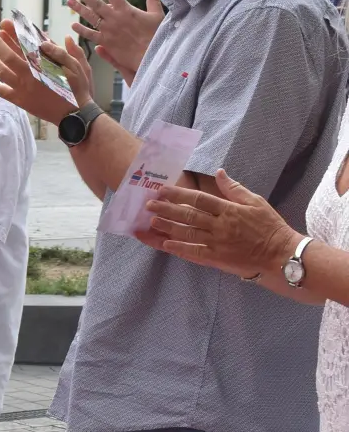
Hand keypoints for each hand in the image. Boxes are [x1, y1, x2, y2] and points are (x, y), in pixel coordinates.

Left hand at [0, 21, 93, 123]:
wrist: (74, 115)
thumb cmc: (78, 89)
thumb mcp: (79, 67)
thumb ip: (68, 52)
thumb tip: (63, 38)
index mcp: (45, 64)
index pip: (25, 44)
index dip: (14, 33)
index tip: (5, 24)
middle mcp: (31, 75)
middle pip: (9, 54)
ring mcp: (23, 88)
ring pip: (1, 70)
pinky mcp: (19, 100)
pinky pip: (0, 91)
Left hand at [68, 0, 161, 81]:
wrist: (151, 54)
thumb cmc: (156, 35)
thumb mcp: (156, 14)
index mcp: (126, 9)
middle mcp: (114, 18)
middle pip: (95, 3)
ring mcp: (108, 30)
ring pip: (90, 17)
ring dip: (78, 8)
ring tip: (69, 1)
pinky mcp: (106, 42)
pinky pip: (91, 35)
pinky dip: (82, 30)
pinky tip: (73, 25)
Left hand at [141, 169, 303, 279]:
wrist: (281, 255)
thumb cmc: (270, 226)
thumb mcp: (256, 202)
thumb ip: (234, 188)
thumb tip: (219, 172)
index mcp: (229, 210)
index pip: (198, 199)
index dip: (178, 194)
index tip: (162, 190)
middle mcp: (220, 225)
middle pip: (188, 215)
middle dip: (166, 209)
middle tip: (149, 204)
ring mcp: (217, 243)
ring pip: (187, 233)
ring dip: (168, 227)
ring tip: (152, 221)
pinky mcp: (217, 259)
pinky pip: (194, 252)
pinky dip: (179, 248)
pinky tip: (165, 244)